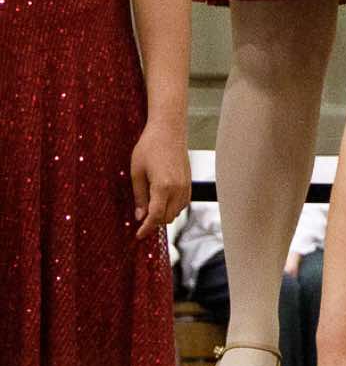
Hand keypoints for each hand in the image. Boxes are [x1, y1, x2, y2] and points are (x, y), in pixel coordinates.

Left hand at [129, 120, 189, 239]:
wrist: (169, 130)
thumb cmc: (149, 147)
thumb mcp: (136, 172)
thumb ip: (139, 197)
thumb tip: (139, 217)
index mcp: (163, 186)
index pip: (155, 216)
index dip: (146, 228)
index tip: (138, 235)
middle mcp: (178, 188)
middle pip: (167, 217)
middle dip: (154, 222)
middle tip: (141, 220)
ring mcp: (186, 184)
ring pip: (177, 212)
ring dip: (164, 215)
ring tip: (150, 209)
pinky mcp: (189, 181)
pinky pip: (183, 202)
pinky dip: (173, 207)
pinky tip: (163, 201)